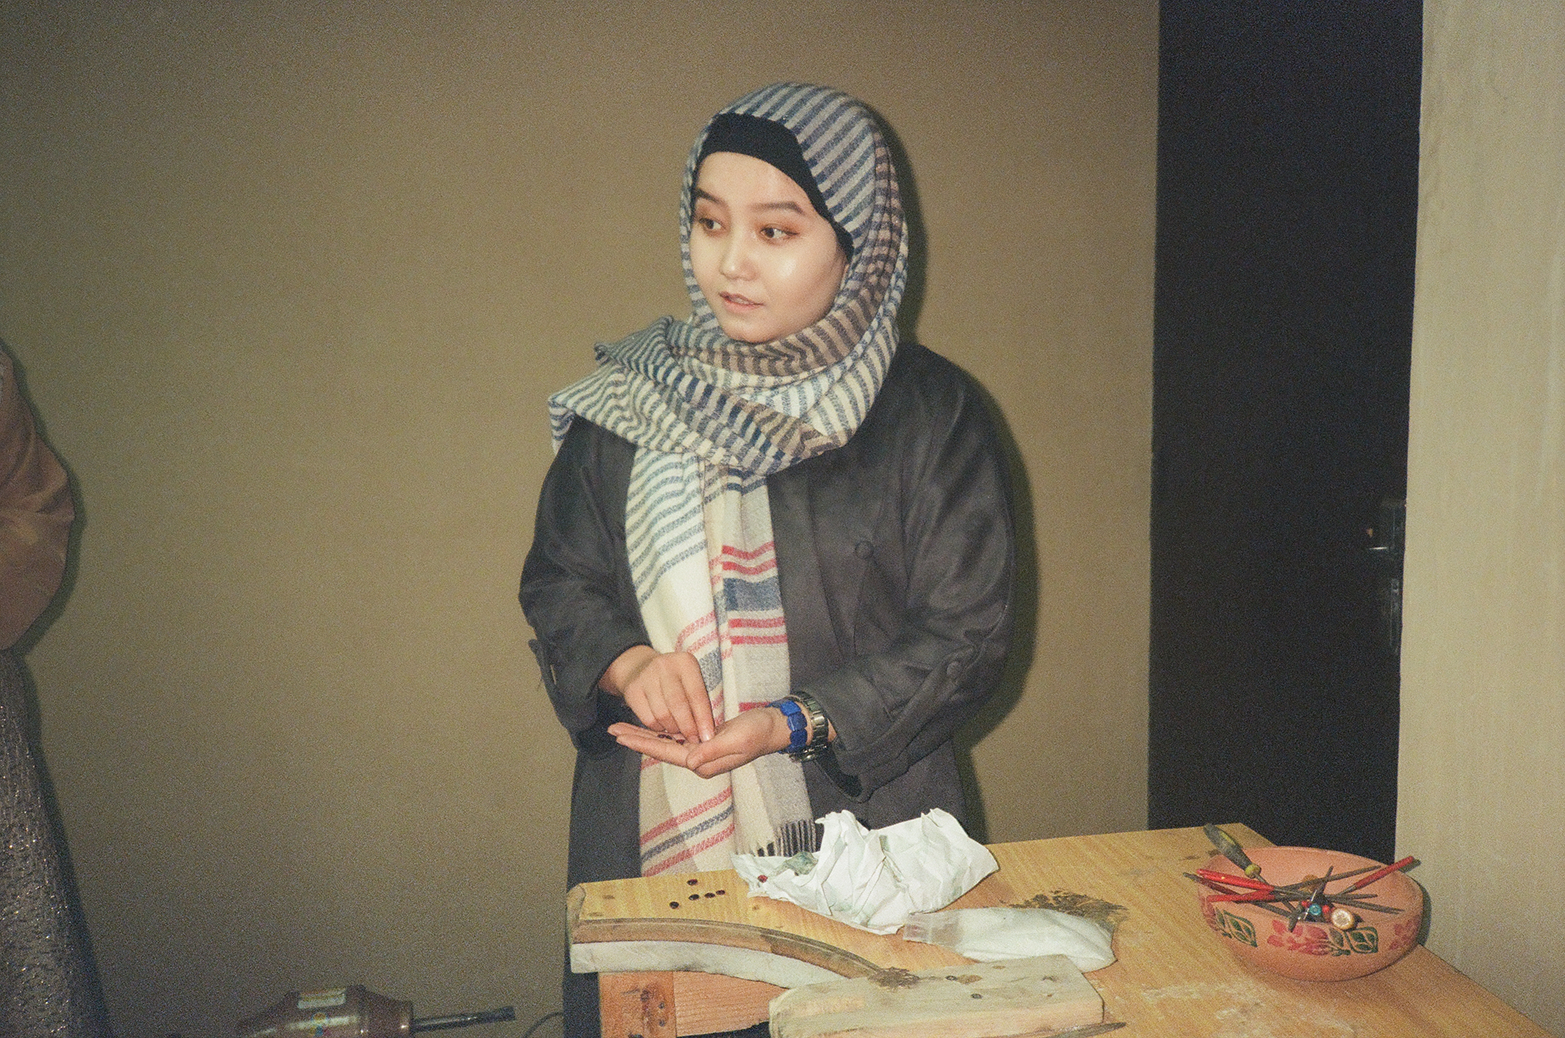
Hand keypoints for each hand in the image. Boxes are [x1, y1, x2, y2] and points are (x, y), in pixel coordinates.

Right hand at [600, 645, 715, 744]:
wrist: (642, 668)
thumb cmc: (676, 681)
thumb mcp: (691, 683)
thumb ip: (700, 703)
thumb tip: (706, 733)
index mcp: (685, 662)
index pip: (696, 695)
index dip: (703, 718)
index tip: (708, 737)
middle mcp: (664, 665)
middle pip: (678, 705)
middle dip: (688, 727)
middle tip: (694, 740)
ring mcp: (645, 677)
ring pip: (662, 715)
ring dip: (673, 729)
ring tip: (680, 731)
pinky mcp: (632, 690)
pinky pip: (648, 720)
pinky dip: (658, 728)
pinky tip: (664, 726)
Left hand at [609, 705, 793, 778]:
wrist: (772, 728)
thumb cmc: (758, 733)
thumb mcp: (738, 740)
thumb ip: (713, 751)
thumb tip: (689, 761)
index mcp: (703, 761)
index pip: (666, 752)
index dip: (642, 743)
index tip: (621, 736)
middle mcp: (697, 759)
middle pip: (660, 749)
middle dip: (635, 739)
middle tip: (612, 730)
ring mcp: (699, 752)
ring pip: (665, 743)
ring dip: (643, 735)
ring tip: (622, 727)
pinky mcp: (703, 742)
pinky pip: (675, 737)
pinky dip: (659, 731)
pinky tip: (647, 726)